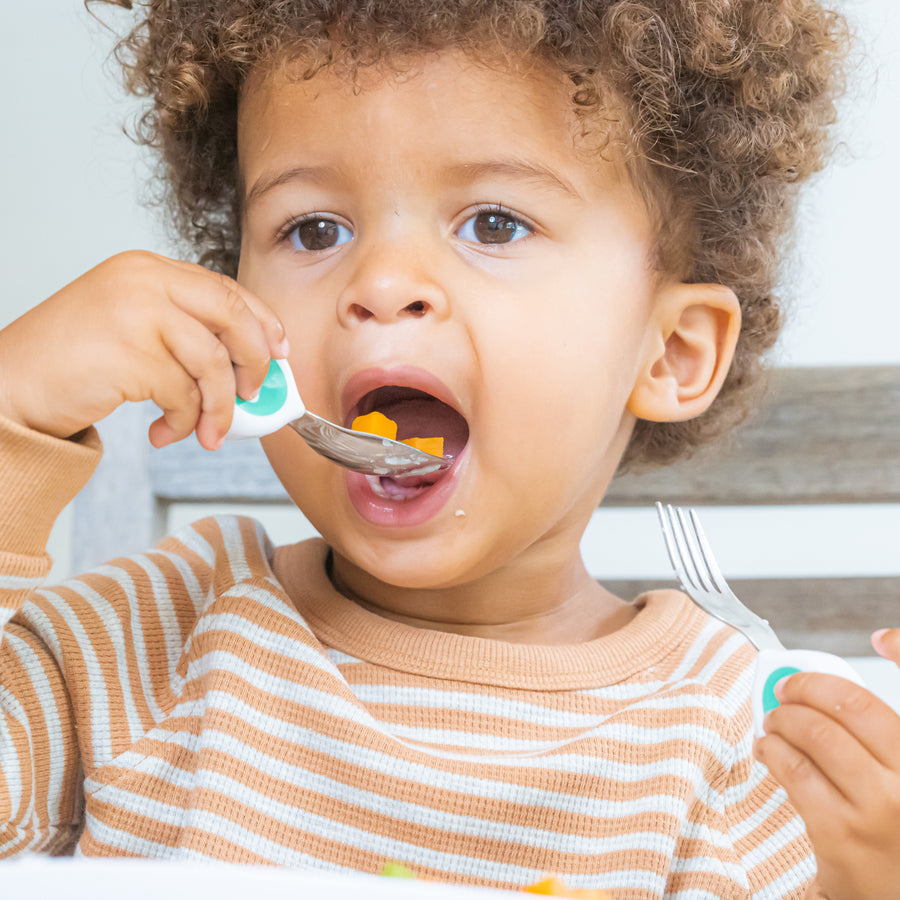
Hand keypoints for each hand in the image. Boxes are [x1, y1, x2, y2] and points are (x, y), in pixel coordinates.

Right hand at [0, 251, 286, 449]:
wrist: (10, 386)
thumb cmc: (72, 363)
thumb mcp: (133, 328)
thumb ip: (184, 333)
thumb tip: (248, 368)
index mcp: (148, 269)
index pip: (226, 289)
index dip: (263, 323)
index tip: (281, 351)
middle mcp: (144, 280)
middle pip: (233, 317)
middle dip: (256, 362)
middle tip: (255, 395)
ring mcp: (135, 312)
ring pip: (213, 364)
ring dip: (219, 409)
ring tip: (207, 433)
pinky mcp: (128, 352)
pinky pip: (184, 395)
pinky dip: (185, 422)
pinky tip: (165, 433)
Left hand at [754, 629, 899, 899]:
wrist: (895, 899)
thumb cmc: (898, 832)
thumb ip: (886, 724)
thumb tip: (883, 638)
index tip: (882, 637)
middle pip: (849, 706)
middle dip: (807, 687)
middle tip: (787, 690)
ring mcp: (879, 808)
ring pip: (815, 734)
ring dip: (783, 719)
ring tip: (774, 722)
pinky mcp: (840, 833)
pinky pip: (794, 771)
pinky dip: (772, 751)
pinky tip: (768, 752)